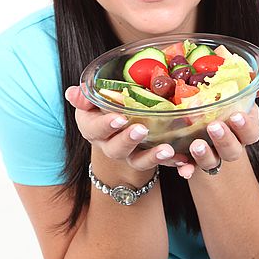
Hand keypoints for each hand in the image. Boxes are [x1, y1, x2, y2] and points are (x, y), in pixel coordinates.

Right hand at [65, 85, 189, 171]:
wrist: (118, 130)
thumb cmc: (105, 109)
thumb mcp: (93, 102)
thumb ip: (84, 97)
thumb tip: (72, 92)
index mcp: (94, 129)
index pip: (95, 129)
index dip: (106, 125)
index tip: (119, 118)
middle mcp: (110, 146)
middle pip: (116, 149)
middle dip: (128, 140)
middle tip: (141, 130)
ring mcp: (131, 155)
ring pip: (139, 161)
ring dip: (153, 157)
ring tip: (167, 149)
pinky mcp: (150, 159)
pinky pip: (163, 165)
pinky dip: (174, 164)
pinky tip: (185, 162)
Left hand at [177, 76, 258, 178]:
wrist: (202, 113)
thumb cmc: (224, 100)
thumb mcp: (236, 90)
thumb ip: (251, 85)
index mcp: (243, 129)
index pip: (251, 133)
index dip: (245, 126)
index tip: (236, 116)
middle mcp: (230, 145)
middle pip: (233, 151)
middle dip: (224, 140)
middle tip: (213, 126)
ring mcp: (212, 154)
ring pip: (213, 162)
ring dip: (205, 156)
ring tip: (196, 145)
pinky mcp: (193, 160)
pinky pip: (191, 168)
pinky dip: (187, 169)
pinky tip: (183, 169)